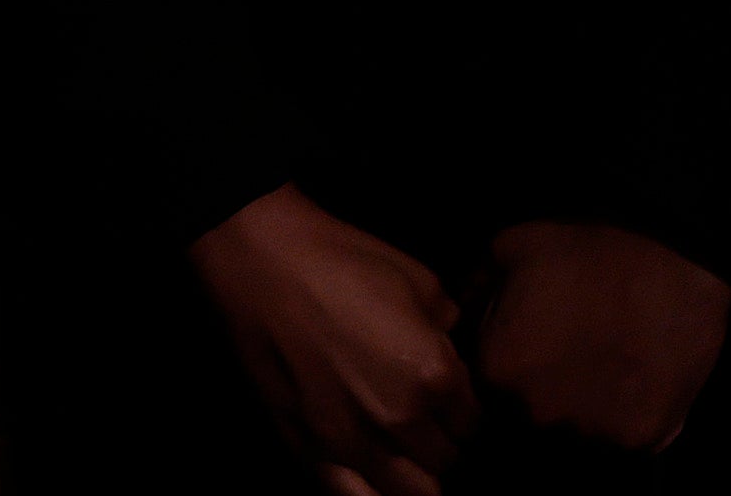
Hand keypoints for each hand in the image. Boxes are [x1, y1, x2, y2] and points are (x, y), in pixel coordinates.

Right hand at [191, 182, 470, 495]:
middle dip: (440, 443)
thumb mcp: (417, 278)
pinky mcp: (303, 447)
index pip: (472, 424)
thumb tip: (449, 347)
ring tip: (399, 449)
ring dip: (410, 474)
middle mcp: (397, 420)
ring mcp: (347, 442)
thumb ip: (446, 328)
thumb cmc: (341, 258)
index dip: (463, 410)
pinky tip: (367, 469)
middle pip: (444, 462)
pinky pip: (351, 494)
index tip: (451, 398)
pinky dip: (367, 489)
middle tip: (425, 420)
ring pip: (407, 493)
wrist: (259, 258)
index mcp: (433, 376)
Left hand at [468, 221, 729, 457]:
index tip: (520, 358)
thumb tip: (455, 322)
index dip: (500, 377)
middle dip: (535, 399)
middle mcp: (537, 414)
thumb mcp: (507, 251)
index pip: (480, 396)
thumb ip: (473, 295)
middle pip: (524, 422)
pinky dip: (619, 422)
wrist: (669, 257)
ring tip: (598, 374)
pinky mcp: (639, 442)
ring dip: (577, 416)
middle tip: (563, 363)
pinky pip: (618, 444)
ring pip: (571, 438)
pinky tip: (628, 385)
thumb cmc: (583, 249)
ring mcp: (590, 434)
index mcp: (496, 372)